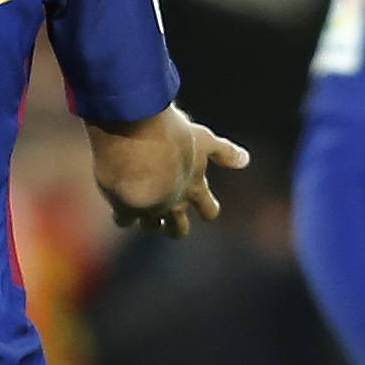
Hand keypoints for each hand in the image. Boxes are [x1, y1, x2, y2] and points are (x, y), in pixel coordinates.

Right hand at [93, 104, 247, 237]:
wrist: (135, 143)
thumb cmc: (170, 135)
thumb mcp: (202, 139)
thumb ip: (224, 152)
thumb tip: (246, 160)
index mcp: (194, 187)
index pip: (209, 211)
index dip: (208, 210)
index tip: (206, 209)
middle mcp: (174, 204)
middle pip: (179, 229)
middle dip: (176, 228)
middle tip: (169, 223)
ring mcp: (150, 209)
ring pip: (151, 227)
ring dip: (148, 221)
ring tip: (141, 214)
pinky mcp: (125, 209)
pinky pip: (123, 221)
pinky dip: (122, 215)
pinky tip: (118, 209)